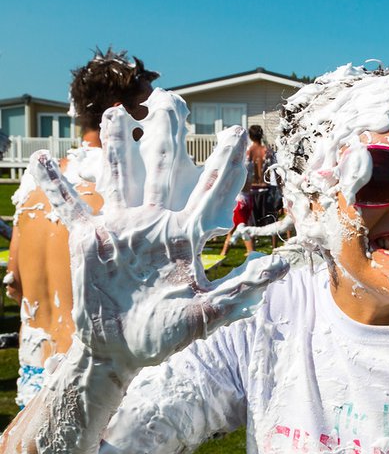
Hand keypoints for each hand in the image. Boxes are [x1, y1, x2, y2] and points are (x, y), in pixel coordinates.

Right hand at [31, 89, 287, 365]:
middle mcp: (155, 223)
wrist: (121, 352)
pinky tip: (42, 160)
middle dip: (165, 137)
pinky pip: (71, 208)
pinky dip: (57, 186)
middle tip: (168, 101)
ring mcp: (123, 228)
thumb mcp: (206, 316)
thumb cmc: (166, 336)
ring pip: (119, 177)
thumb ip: (240, 290)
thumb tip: (282, 269)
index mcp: (185, 236)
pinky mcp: (91, 241)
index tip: (239, 134)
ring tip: (114, 114)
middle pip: (162, 170)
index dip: (225, 163)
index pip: (210, 191)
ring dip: (113, 146)